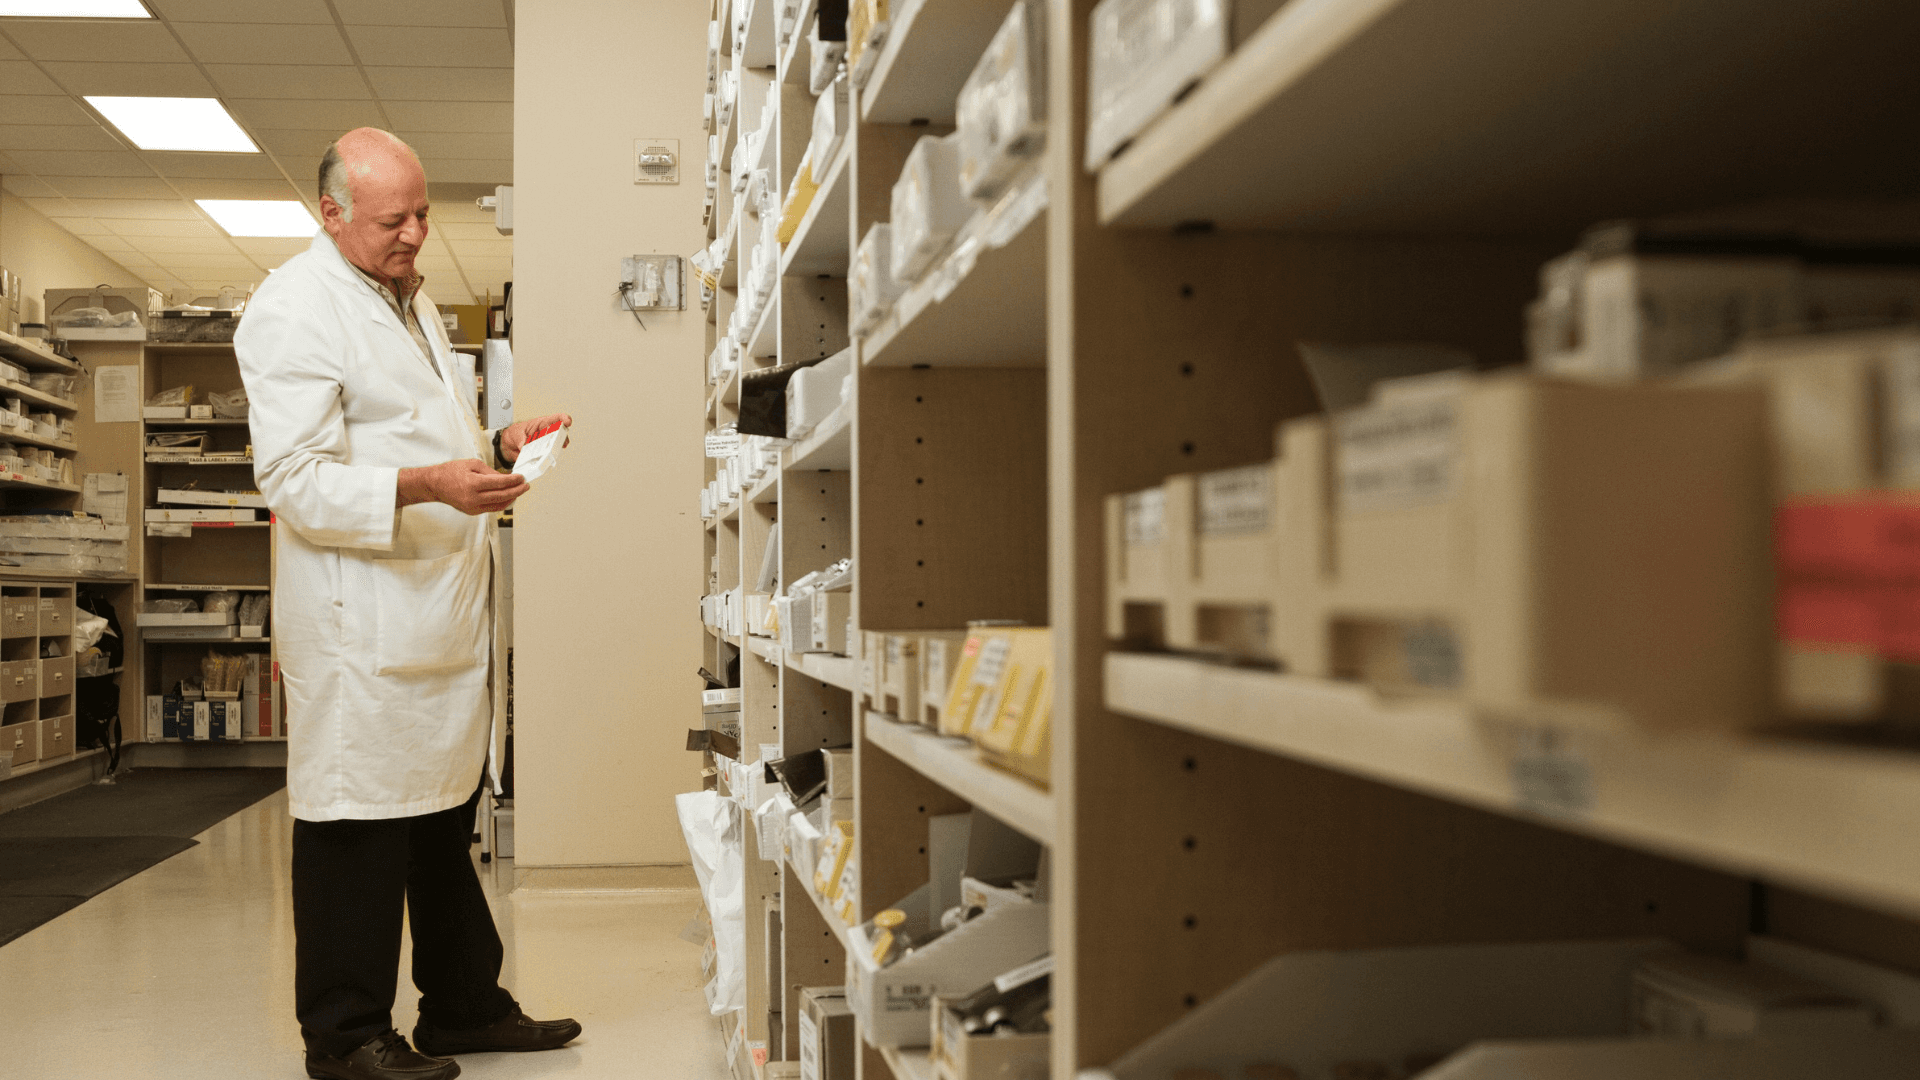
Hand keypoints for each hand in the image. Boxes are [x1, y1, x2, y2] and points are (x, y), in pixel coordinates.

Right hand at [398, 459, 527, 514]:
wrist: (435, 484)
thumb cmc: (451, 472)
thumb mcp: (472, 464)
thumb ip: (490, 471)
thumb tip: (505, 478)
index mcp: (473, 483)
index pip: (500, 483)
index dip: (514, 481)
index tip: (522, 478)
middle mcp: (473, 497)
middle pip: (502, 496)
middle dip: (517, 490)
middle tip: (525, 485)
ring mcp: (473, 507)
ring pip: (499, 505)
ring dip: (511, 498)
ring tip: (518, 491)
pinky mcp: (472, 512)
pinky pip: (491, 508)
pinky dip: (501, 503)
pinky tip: (507, 497)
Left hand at [500, 413, 572, 462]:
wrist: (507, 445)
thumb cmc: (513, 433)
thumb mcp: (515, 432)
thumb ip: (520, 439)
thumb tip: (524, 445)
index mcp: (541, 424)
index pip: (555, 418)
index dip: (563, 418)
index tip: (567, 422)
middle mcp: (545, 433)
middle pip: (559, 433)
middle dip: (563, 437)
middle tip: (563, 441)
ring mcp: (544, 443)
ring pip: (556, 445)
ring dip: (556, 449)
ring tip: (554, 451)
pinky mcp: (541, 453)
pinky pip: (547, 455)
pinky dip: (548, 458)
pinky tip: (546, 459)